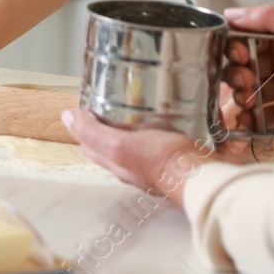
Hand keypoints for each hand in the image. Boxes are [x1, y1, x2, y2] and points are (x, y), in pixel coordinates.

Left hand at [60, 108, 214, 203]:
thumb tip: (67, 117)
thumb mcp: (120, 144)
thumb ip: (93, 132)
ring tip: (135, 102)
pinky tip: (161, 116)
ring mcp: (154, 163)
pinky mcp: (174, 157)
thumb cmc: (163, 160)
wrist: (205, 175)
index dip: (84, 122)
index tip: (88, 100)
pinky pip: (158, 140)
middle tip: (109, 97)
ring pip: (135, 140)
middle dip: (105, 122)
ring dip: (132, 123)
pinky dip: (154, 127)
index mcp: (116, 162)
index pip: (90, 142)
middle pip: (111, 141)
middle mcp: (132, 166)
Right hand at [219, 6, 273, 133]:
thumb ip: (272, 18)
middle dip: (237, 77)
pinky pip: (267, 119)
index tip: (239, 56)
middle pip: (246, 70)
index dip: (237, 50)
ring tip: (247, 106)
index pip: (247, 42)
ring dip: (241, 102)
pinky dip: (253, 124)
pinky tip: (247, 127)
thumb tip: (233, 14)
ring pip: (252, 96)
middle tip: (246, 84)